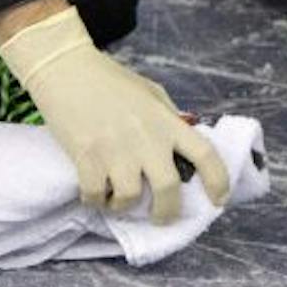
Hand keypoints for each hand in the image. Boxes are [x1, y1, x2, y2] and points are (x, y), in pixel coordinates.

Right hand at [0, 4, 229, 223]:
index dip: (218, 181)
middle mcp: (147, 139)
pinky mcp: (86, 158)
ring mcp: (116, 150)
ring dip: (124, 206)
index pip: (205, 154)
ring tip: (117, 198)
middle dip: (167, 212)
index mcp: (167, 121)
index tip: (219, 199)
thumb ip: (168, 120)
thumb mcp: (151, 93)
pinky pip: (96, 197)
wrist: (67, 69)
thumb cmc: (110, 80)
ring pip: (130, 199)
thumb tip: (181, 149)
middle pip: (169, 189)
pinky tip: (95, 192)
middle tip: (161, 217)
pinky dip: (95, 201)